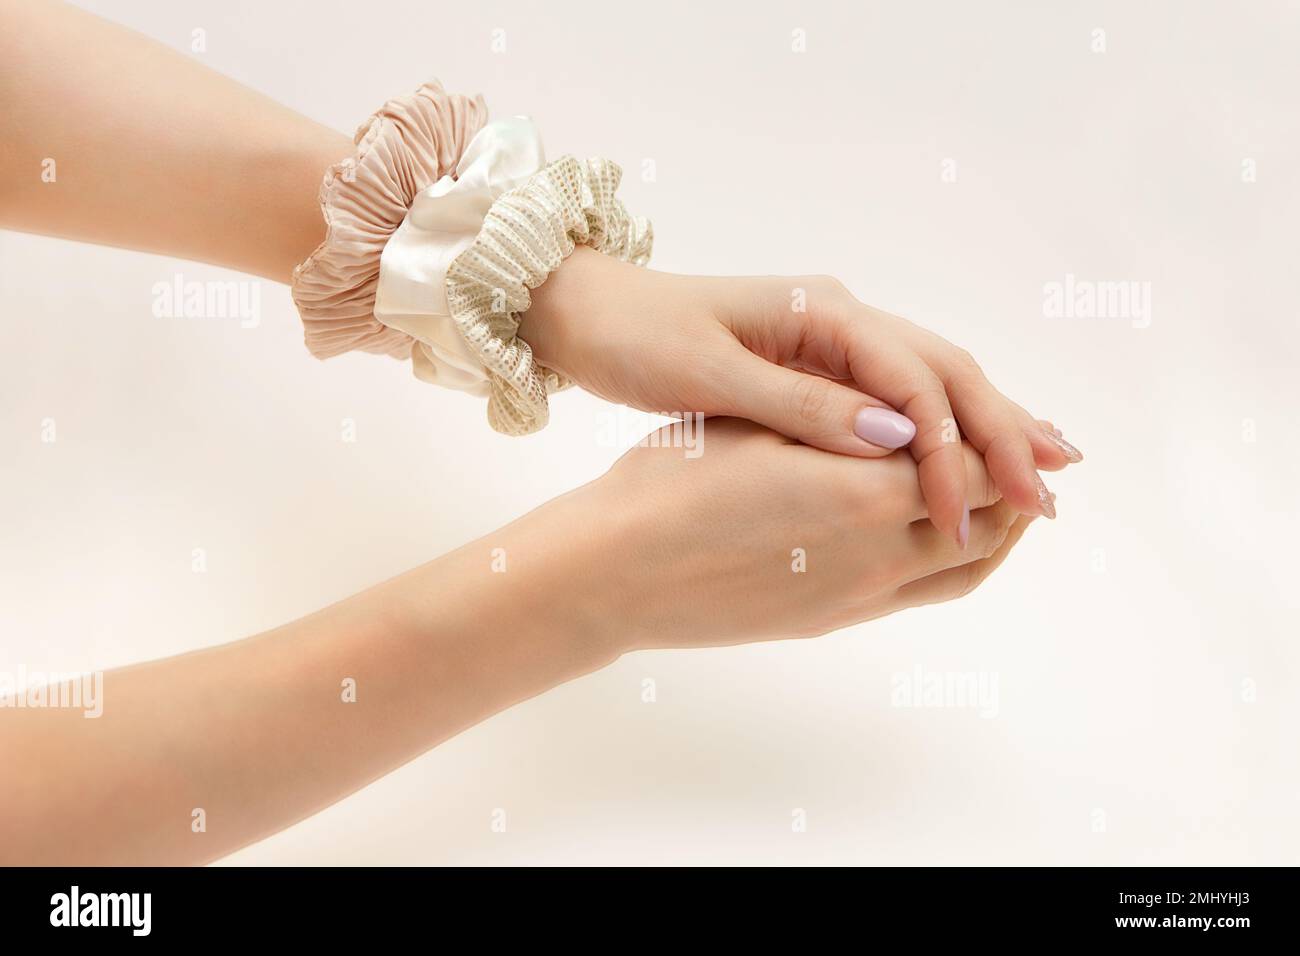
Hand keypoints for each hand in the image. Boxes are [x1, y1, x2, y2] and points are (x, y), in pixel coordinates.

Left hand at [521, 248, 1081, 545]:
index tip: (972, 508)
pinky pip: (896, 401)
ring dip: (985, 428)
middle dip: (1000, 431)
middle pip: (946, 372)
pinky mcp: (818, 369)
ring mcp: (833, 343)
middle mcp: (842, 320)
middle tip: (1052, 491)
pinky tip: (965, 462)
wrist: (588, 315)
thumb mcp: (711, 375)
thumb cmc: (638, 338)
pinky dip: (938, 432)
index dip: (952, 445)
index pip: (916, 378)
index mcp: (825, 313)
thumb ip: (802, 406)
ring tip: (1042, 474)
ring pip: (932, 384)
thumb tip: (900, 435)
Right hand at [546, 418, 1033, 652]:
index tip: (1026, 423)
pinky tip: (935, 539)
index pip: (973, 464)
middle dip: (1014, 488)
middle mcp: (878, 553)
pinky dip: (952, 563)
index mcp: (863, 490)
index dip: (1006, 442)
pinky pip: (922, 595)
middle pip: (986, 521)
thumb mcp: (760, 429)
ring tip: (1001, 504)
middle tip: (1031, 462)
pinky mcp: (831, 620)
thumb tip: (912, 422)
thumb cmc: (672, 484)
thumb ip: (846, 423)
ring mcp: (858, 596)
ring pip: (964, 568)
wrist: (616, 572)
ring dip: (995, 533)